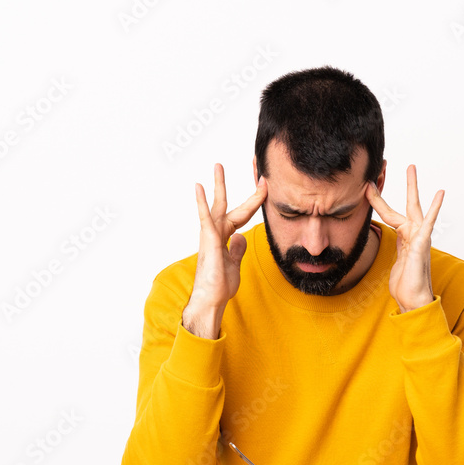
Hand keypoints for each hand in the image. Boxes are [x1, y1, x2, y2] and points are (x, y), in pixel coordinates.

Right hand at [184, 164, 266, 335]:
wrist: (212, 300)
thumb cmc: (219, 285)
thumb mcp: (234, 263)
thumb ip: (237, 249)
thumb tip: (240, 238)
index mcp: (224, 237)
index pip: (242, 213)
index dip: (254, 200)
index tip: (264, 186)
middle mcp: (216, 233)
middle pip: (227, 204)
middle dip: (229, 185)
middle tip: (226, 165)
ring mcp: (211, 236)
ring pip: (218, 206)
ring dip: (218, 186)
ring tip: (217, 167)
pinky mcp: (209, 241)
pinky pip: (206, 218)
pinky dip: (202, 203)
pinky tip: (199, 188)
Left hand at [366, 165, 444, 312]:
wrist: (413, 299)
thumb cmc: (405, 284)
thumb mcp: (395, 261)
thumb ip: (397, 248)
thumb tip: (393, 243)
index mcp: (405, 238)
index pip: (390, 214)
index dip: (379, 201)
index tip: (370, 187)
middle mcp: (414, 234)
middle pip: (406, 204)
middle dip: (404, 185)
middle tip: (401, 165)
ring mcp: (419, 238)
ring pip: (414, 207)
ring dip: (412, 187)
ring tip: (411, 168)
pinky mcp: (422, 244)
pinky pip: (428, 223)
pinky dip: (435, 208)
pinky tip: (440, 193)